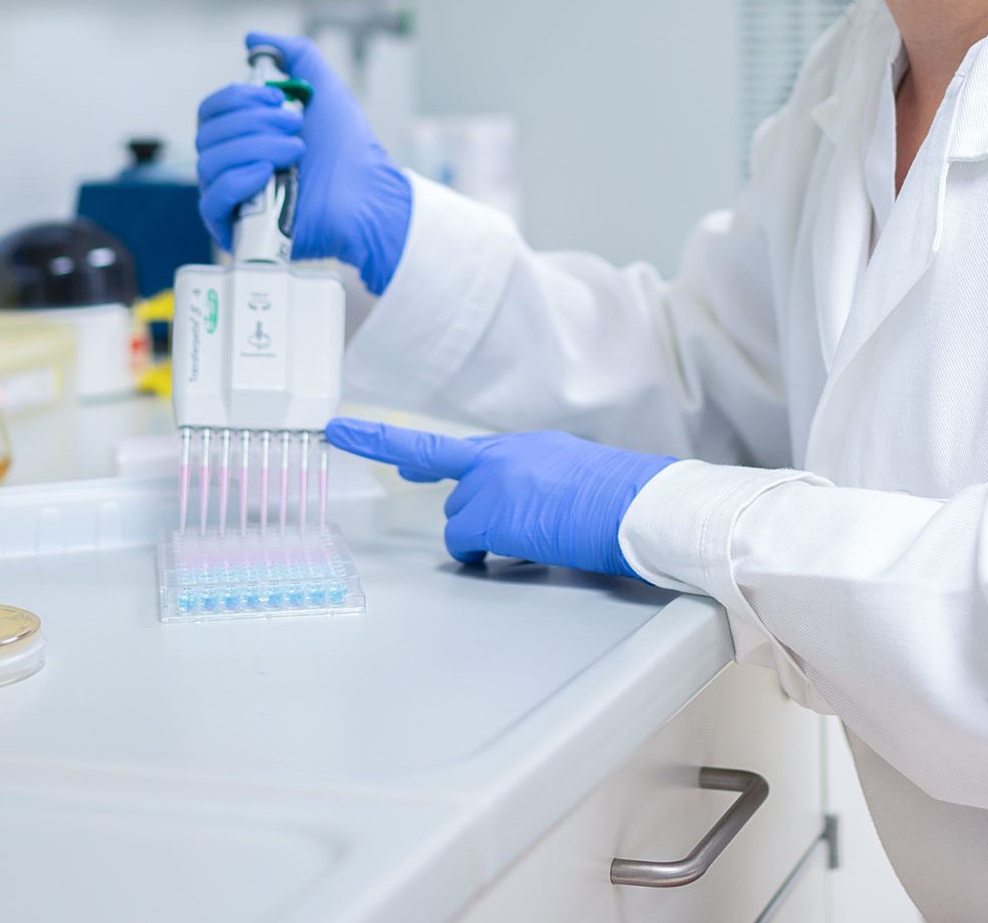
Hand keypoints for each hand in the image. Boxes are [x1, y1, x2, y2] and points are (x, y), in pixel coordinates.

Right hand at [193, 31, 411, 291]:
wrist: (369, 194)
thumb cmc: (348, 149)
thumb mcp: (324, 88)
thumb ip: (295, 54)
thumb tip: (252, 38)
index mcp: (244, 134)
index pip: (211, 109)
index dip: (237, 97)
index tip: (277, 98)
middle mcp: (231, 164)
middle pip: (207, 133)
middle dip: (253, 122)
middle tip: (295, 125)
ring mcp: (233, 197)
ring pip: (209, 161)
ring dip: (255, 147)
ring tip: (296, 151)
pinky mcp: (236, 228)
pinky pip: (211, 200)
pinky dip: (238, 179)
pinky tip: (268, 173)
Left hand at [324, 418, 673, 580]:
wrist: (642, 505)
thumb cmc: (623, 500)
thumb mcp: (572, 478)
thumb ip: (535, 486)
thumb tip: (523, 515)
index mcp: (521, 447)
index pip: (448, 447)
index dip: (389, 442)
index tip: (345, 430)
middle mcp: (499, 457)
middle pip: (454, 490)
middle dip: (465, 512)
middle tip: (460, 509)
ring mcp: (492, 483)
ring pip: (459, 522)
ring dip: (483, 538)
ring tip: (535, 541)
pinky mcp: (493, 515)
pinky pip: (466, 545)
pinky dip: (483, 557)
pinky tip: (516, 555)